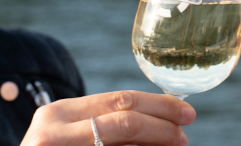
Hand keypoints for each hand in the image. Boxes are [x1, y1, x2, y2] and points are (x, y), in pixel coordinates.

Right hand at [21, 90, 195, 145]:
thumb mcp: (75, 135)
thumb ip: (111, 126)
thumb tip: (166, 126)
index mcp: (60, 112)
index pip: (120, 99)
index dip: (159, 105)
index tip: (186, 112)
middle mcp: (54, 130)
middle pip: (125, 119)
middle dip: (162, 124)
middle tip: (185, 131)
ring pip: (121, 139)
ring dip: (156, 141)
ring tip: (176, 144)